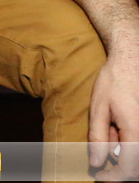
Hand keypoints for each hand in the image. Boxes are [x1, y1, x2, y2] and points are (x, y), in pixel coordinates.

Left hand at [89, 51, 138, 179]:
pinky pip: (138, 141)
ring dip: (122, 148)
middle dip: (118, 161)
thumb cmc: (113, 82)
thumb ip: (98, 137)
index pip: (129, 167)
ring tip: (111, 126)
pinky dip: (127, 140)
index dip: (114, 177)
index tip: (100, 178)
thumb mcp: (98, 109)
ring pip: (137, 152)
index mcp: (136, 130)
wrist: (130, 62)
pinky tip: (118, 125)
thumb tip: (97, 162)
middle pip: (136, 163)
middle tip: (105, 140)